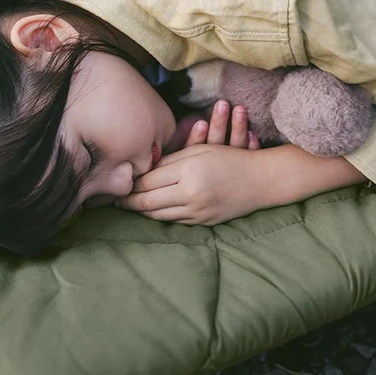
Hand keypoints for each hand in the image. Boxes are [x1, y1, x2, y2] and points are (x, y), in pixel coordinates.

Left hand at [116, 101, 265, 225]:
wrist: (262, 181)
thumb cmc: (230, 158)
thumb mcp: (199, 151)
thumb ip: (170, 161)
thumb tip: (143, 170)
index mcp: (188, 172)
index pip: (148, 181)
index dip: (130, 184)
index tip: (119, 182)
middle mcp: (190, 194)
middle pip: (147, 201)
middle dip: (128, 201)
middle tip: (114, 200)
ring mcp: (197, 211)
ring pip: (158, 215)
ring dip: (141, 211)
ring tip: (127, 206)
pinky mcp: (203, 223)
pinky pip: (173, 221)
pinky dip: (159, 216)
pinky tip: (150, 211)